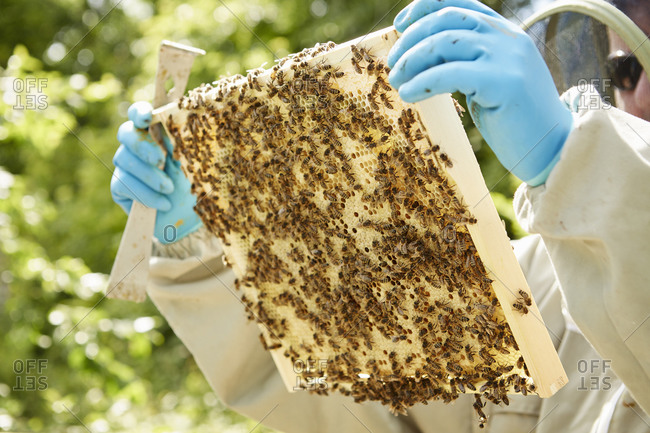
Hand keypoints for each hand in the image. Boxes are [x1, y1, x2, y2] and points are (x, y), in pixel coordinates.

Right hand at [111, 102, 202, 243]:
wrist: (190, 218)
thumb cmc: (196, 185)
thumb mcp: (196, 165)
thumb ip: (186, 146)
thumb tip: (186, 130)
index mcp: (155, 133)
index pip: (138, 114)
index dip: (139, 112)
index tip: (147, 117)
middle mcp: (137, 146)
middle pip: (126, 133)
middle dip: (142, 145)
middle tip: (161, 159)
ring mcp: (125, 166)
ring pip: (124, 159)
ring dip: (149, 175)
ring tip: (170, 188)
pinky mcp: (119, 187)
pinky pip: (124, 184)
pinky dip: (145, 194)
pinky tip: (164, 204)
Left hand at [387, 0, 573, 185]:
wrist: (553, 149)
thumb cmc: (514, 121)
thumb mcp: (488, 80)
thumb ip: (466, 62)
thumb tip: (422, 57)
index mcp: (504, 33)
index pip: (460, 3)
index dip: (425, 7)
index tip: (400, 23)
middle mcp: (507, 37)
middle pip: (447, 19)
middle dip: (411, 38)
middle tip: (392, 63)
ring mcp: (507, 56)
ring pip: (444, 42)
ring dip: (412, 60)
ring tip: (396, 81)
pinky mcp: (503, 81)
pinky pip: (449, 73)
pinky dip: (422, 82)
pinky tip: (408, 94)